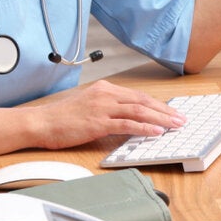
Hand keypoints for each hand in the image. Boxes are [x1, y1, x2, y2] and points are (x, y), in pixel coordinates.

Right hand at [29, 80, 186, 148]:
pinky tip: (156, 131)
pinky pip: (126, 124)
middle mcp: (106, 94)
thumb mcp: (89, 106)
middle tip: (180, 119)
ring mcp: (102, 108)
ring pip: (139, 111)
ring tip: (174, 125)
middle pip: (143, 101)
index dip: (158, 104)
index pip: (138, 96)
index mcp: (105, 89)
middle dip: (165, 110)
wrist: (40, 123)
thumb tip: (129, 118)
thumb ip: (108, 108)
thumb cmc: (62, 118)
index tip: (171, 112)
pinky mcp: (98, 122)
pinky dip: (144, 127)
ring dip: (160, 118)